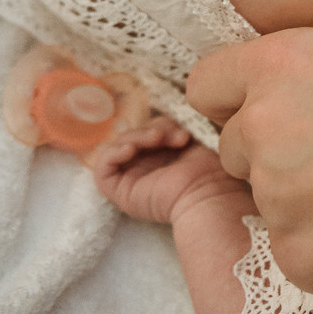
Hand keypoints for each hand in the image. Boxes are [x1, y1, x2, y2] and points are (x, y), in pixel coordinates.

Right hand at [90, 117, 250, 223]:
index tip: (182, 130)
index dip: (161, 123)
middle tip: (177, 136)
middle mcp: (147, 169)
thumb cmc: (210, 169)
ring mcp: (133, 180)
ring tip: (159, 138)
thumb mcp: (190, 137)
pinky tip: (131, 150)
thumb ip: (171, 126)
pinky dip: (113, 153)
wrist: (209, 192)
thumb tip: (157, 120)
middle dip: (153, 128)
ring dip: (138, 136)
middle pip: (134, 136)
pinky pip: (103, 168)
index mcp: (164, 158)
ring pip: (120, 146)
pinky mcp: (120, 193)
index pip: (148, 130)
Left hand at [186, 29, 312, 306]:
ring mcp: (275, 194)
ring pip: (266, 201)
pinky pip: (294, 250)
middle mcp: (265, 122)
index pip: (207, 80)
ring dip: (303, 203)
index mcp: (287, 59)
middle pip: (233, 145)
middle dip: (272, 154)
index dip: (236, 98)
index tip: (269, 110)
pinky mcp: (294, 255)